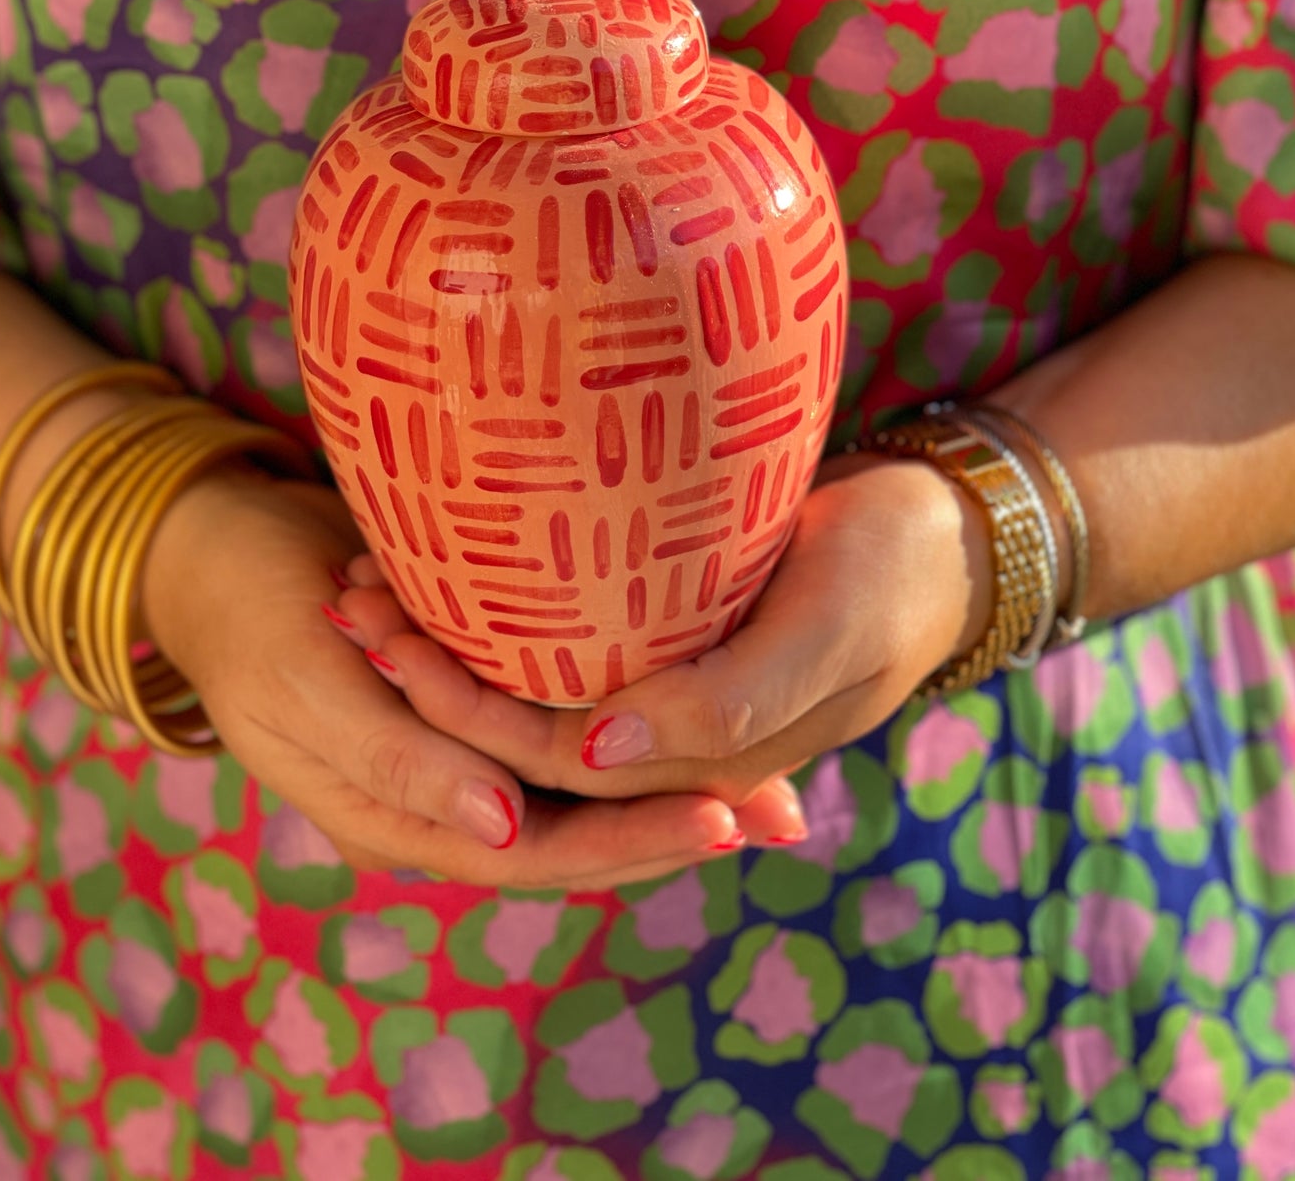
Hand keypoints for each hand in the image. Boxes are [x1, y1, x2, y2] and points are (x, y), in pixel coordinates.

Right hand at [140, 465, 809, 888]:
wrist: (211, 546)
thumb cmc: (249, 611)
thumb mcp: (308, 686)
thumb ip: (399, 761)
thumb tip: (505, 830)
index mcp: (394, 818)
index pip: (536, 853)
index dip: (630, 841)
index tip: (724, 817)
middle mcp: (438, 796)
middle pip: (574, 829)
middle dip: (673, 819)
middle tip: (782, 807)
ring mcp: (453, 747)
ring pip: (576, 780)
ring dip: (661, 774)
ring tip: (765, 767)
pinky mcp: (468, 691)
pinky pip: (557, 721)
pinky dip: (621, 717)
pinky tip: (689, 695)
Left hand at [332, 455, 986, 806]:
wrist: (941, 533)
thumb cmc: (888, 578)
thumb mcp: (822, 636)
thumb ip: (723, 704)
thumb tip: (595, 750)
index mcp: (699, 759)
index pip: (548, 763)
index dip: (460, 713)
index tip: (385, 640)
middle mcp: (665, 737)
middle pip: (519, 731)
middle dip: (430, 677)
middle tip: (353, 600)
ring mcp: (663, 688)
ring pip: (531, 688)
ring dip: (450, 646)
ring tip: (369, 580)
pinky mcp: (664, 635)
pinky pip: (562, 643)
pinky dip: (497, 614)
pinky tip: (441, 561)